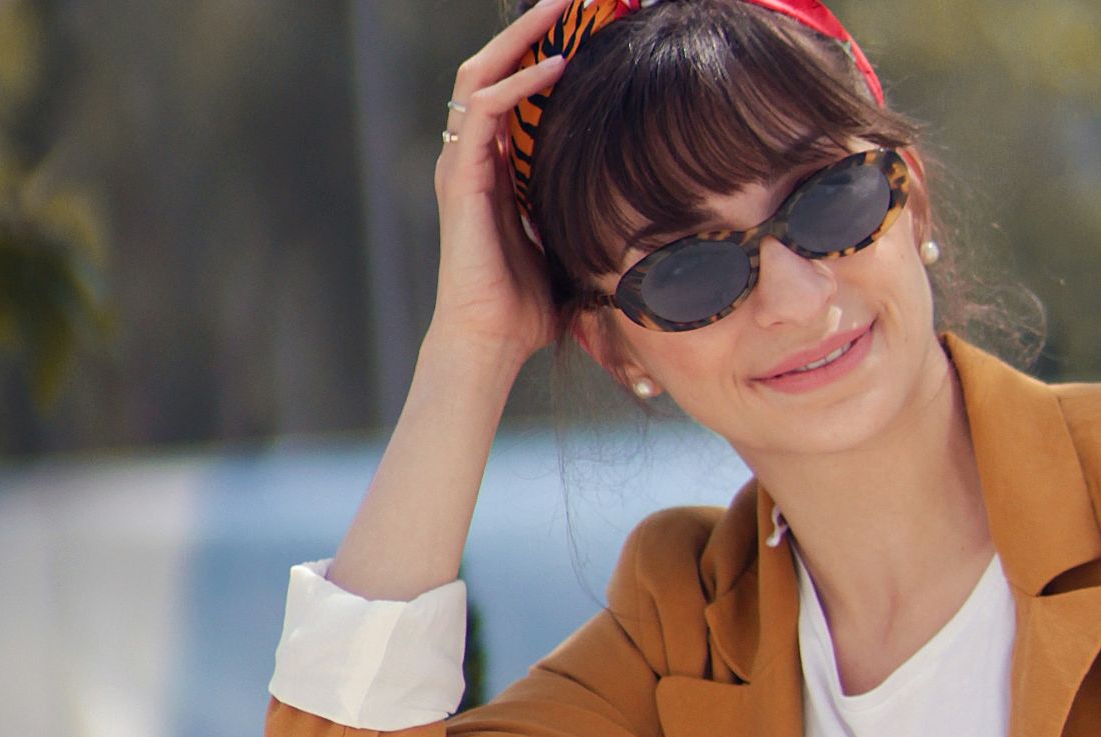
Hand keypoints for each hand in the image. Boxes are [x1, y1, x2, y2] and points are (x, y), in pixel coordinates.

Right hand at [429, 0, 574, 368]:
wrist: (493, 340)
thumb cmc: (530, 303)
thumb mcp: (566, 240)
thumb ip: (582, 210)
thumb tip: (640, 204)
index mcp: (493, 167)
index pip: (510, 88)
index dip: (538, 50)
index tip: (581, 24)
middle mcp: (471, 157)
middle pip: (492, 68)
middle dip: (528, 28)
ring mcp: (461, 165)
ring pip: (480, 75)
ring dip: (520, 38)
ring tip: (559, 8)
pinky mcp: (462, 179)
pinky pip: (483, 112)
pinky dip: (516, 84)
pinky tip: (553, 67)